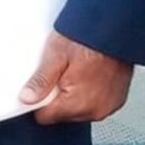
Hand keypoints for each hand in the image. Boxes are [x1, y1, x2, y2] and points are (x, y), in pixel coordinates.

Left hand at [19, 32, 133, 124]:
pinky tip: (91, 75)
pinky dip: (91, 93)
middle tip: (64, 72)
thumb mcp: (57, 54)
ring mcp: (108, 106)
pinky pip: (95, 104)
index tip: (44, 85)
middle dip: (59, 96)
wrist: (117, 28)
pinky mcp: (117, 101)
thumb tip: (27, 98)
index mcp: (77, 103)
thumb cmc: (89, 38)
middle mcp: (95, 110)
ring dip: (75, 95)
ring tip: (79, 71)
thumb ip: (41, 81)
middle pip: (62, 115)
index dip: (40, 100)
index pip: (45, 117)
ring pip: (79, 111)